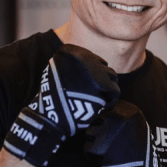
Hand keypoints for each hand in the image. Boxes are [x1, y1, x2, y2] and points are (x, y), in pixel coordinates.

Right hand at [4, 44, 119, 166]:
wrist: (51, 114)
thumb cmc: (51, 97)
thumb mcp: (54, 71)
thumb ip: (70, 65)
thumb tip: (86, 64)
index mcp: (70, 51)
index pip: (90, 57)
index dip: (91, 72)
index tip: (89, 83)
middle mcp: (83, 56)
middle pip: (102, 66)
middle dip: (101, 79)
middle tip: (96, 93)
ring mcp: (94, 69)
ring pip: (112, 76)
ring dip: (107, 89)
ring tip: (99, 99)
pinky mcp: (103, 84)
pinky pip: (115, 90)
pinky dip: (111, 100)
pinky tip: (102, 106)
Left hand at [85, 100, 166, 166]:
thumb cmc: (141, 151)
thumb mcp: (139, 125)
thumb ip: (123, 116)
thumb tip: (101, 110)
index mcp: (130, 111)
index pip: (108, 107)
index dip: (108, 119)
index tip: (114, 130)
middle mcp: (118, 118)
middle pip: (97, 118)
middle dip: (100, 129)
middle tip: (110, 143)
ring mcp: (108, 132)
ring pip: (90, 132)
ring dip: (95, 141)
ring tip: (108, 151)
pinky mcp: (99, 148)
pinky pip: (87, 147)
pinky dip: (93, 155)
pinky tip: (105, 160)